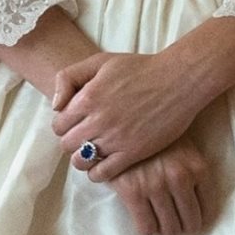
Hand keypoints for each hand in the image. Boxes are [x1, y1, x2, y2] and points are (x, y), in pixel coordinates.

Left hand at [51, 49, 205, 179]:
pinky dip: (96, 173)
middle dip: (71, 141)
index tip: (75, 123)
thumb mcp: (100, 61)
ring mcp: (115, 138)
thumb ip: (69, 77)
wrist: (178, 80)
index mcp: (87, 97)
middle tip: (84, 137)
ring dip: (82, 158)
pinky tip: (103, 165)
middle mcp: (98, 120)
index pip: (58, 124)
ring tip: (92, 152)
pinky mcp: (133, 152)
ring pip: (80, 161)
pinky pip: (102, 174)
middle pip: (66, 144)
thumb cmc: (140, 68)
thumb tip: (56, 106)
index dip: (63, 125)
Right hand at [107, 136, 210, 234]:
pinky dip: (148, 228)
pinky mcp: (132, 191)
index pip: (208, 209)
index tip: (192, 218)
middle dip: (183, 226)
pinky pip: (146, 227)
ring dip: (166, 229)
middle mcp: (180, 178)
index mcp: (198, 167)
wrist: (123, 122)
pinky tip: (145, 217)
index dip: (200, 217)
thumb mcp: (185, 148)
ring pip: (169, 229)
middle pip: (190, 223)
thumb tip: (199, 208)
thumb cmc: (157, 137)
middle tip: (175, 221)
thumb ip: (194, 171)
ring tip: (160, 221)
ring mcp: (156, 186)